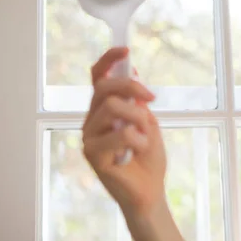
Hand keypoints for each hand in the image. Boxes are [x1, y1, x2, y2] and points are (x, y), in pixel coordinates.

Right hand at [82, 47, 167, 215]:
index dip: (108, 60)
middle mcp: (91, 120)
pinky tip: (138, 151)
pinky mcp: (92, 154)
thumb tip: (132, 71)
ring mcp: (89, 137)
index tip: (125, 50)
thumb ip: (137, 101)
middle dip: (131, 87)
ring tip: (144, 135)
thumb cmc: (147, 158)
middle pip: (103, 87)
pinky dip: (138, 139)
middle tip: (152, 99)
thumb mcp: (148, 122)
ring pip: (112, 107)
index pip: (97, 78)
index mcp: (103, 109)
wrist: (149, 191)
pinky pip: (119, 133)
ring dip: (137, 117)